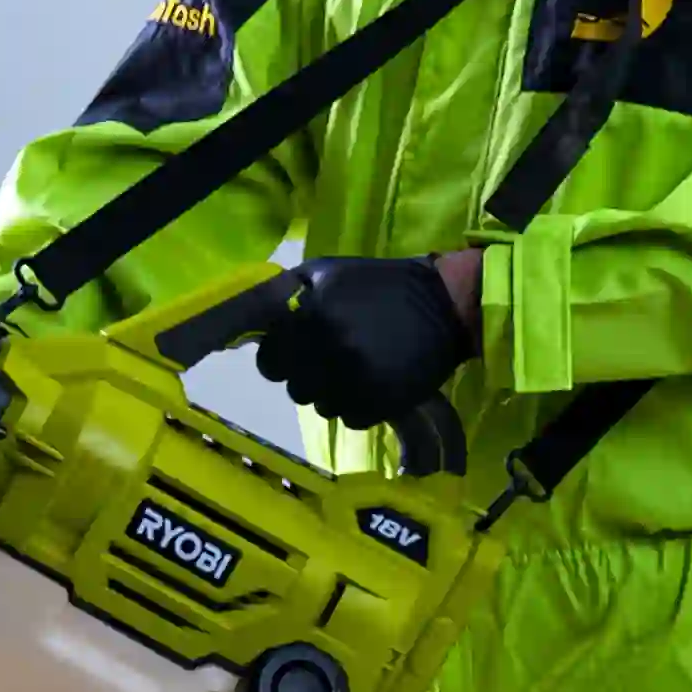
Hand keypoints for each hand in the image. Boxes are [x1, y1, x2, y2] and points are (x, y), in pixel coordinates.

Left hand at [252, 257, 470, 428]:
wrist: (444, 304)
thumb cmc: (378, 285)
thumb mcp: (325, 272)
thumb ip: (282, 295)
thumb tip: (247, 324)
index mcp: (310, 315)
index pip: (269, 363)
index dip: (281, 358)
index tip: (299, 350)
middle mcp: (329, 349)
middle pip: (295, 389)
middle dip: (309, 376)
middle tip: (335, 358)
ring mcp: (355, 380)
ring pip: (321, 407)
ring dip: (334, 394)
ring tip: (359, 369)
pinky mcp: (380, 403)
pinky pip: (350, 419)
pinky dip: (360, 407)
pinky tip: (376, 382)